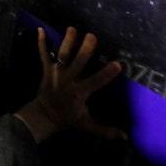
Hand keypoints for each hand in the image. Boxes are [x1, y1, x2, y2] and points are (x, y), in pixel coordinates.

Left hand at [15, 27, 124, 142]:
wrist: (43, 116)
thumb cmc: (68, 118)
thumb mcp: (87, 126)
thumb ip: (105, 130)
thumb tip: (125, 137)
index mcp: (79, 92)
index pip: (95, 82)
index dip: (106, 74)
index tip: (118, 64)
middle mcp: (68, 80)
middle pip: (77, 63)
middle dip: (84, 50)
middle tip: (92, 36)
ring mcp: (56, 73)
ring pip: (62, 56)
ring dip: (67, 42)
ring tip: (72, 28)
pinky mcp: (46, 70)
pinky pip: (43, 55)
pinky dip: (41, 43)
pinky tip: (40, 29)